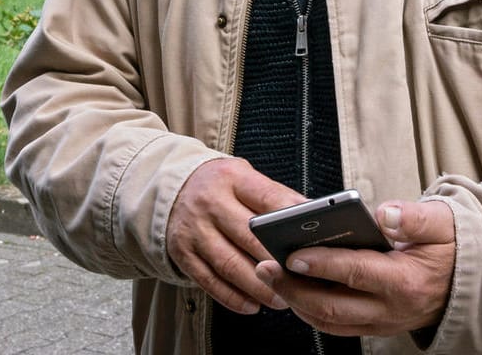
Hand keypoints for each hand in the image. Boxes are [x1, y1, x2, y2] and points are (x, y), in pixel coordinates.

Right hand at [166, 157, 301, 314]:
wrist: (167, 188)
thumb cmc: (219, 187)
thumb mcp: (243, 177)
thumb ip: (273, 196)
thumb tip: (311, 219)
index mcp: (231, 178)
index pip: (267, 198)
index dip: (291, 221)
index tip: (314, 240)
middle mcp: (209, 203)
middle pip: (249, 237)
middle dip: (278, 263)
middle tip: (301, 282)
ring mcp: (193, 230)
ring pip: (230, 264)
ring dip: (259, 287)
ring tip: (282, 299)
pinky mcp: (182, 253)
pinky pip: (209, 281)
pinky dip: (233, 297)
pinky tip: (253, 305)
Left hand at [254, 199, 455, 336]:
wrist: (471, 283)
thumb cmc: (452, 246)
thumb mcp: (444, 223)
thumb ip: (415, 217)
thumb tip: (384, 213)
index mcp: (406, 280)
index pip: (356, 273)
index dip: (321, 264)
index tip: (292, 254)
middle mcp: (391, 308)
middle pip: (333, 306)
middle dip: (293, 288)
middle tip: (265, 267)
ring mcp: (382, 322)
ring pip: (330, 321)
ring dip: (296, 302)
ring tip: (270, 276)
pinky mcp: (375, 326)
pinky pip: (336, 325)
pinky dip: (310, 310)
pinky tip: (292, 288)